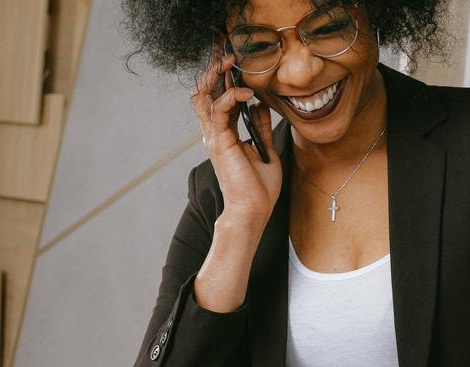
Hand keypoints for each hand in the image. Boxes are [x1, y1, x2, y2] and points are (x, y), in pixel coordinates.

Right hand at [192, 50, 281, 224]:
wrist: (253, 210)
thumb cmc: (259, 189)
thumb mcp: (265, 150)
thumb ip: (260, 126)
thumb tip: (260, 105)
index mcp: (223, 135)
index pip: (216, 98)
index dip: (222, 78)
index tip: (234, 61)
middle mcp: (214, 133)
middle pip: (205, 92)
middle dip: (214, 69)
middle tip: (227, 52)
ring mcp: (214, 137)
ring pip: (205, 95)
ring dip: (217, 75)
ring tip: (231, 61)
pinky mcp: (220, 141)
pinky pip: (219, 108)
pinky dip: (232, 95)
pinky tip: (248, 92)